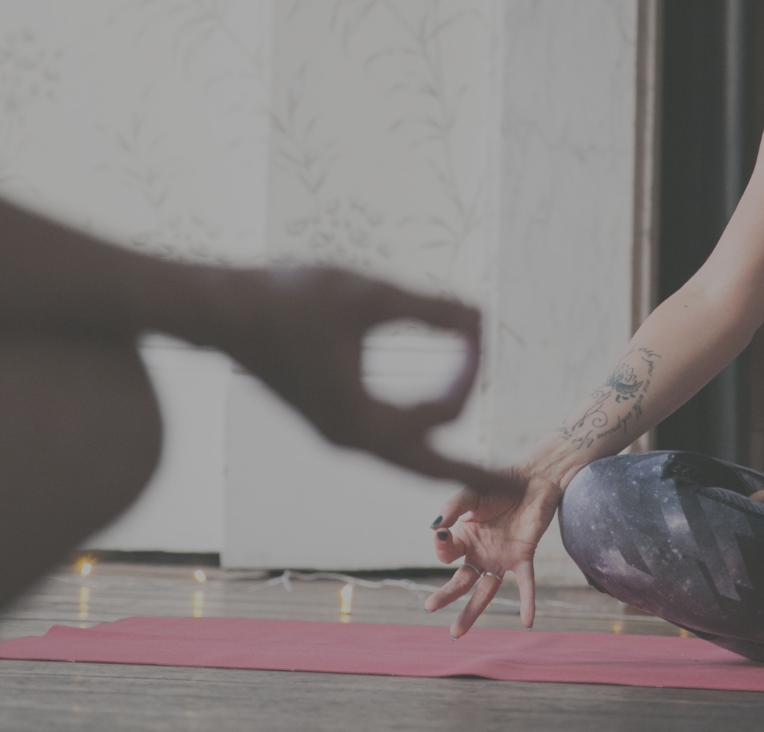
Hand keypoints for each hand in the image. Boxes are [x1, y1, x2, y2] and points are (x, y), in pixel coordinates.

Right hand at [218, 265, 518, 494]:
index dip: (469, 365)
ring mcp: (336, 429)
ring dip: (445, 455)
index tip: (473, 323)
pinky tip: (431, 417)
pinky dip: (417, 434)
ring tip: (482, 468)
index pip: (443, 411)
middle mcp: (350, 438)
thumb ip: (430, 310)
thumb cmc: (289, 299)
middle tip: (521, 489)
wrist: (220, 310)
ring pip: (404, 456)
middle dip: (475, 473)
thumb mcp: (369, 297)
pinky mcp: (327, 414)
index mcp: (362, 422)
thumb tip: (479, 319)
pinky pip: (385, 437)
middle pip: (427, 467)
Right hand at [423, 470, 563, 637]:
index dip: (441, 546)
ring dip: (473, 611)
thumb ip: (453, 509)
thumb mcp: (471, 494)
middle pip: (461, 581)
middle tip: (430, 607)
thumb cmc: (498, 484)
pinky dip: (527, 602)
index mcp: (464, 537)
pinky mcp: (523, 556)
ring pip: (486, 591)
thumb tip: (434, 528)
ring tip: (456, 633)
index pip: (446, 553)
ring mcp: (501, 557)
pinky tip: (527, 621)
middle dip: (446, 595)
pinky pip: (525, 584)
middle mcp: (480, 553)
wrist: (532, 477)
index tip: (441, 533)